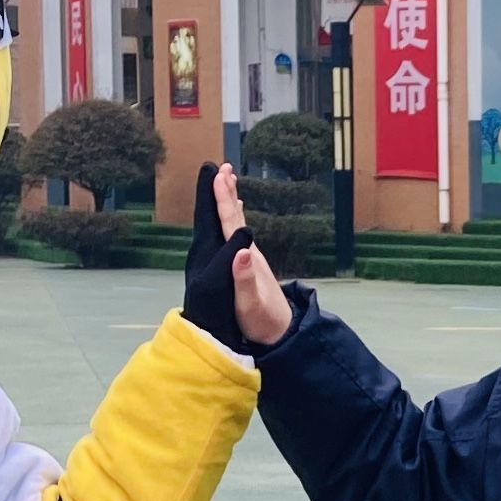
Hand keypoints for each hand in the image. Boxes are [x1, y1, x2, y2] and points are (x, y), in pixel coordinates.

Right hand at [182, 163, 291, 351]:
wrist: (282, 333)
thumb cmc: (263, 322)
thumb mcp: (250, 304)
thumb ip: (244, 279)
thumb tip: (241, 251)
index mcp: (246, 258)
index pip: (232, 223)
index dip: (223, 200)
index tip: (218, 176)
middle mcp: (249, 253)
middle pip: (236, 217)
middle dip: (227, 192)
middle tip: (223, 167)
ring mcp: (250, 258)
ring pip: (238, 222)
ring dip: (231, 200)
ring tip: (227, 181)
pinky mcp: (249, 265)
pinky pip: (238, 233)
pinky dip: (235, 218)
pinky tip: (237, 216)